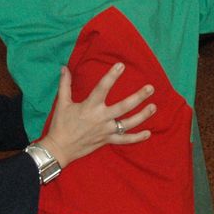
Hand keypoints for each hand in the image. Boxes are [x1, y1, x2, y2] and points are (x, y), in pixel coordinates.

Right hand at [38, 63, 154, 168]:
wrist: (59, 149)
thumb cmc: (61, 124)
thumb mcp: (62, 103)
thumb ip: (65, 84)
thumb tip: (64, 68)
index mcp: (89, 107)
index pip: (103, 88)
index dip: (112, 76)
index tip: (121, 65)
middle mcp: (101, 118)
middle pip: (123, 107)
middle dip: (138, 97)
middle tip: (150, 88)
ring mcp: (106, 131)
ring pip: (128, 123)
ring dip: (142, 116)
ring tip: (153, 107)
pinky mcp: (107, 140)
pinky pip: (124, 140)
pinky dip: (137, 138)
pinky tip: (148, 133)